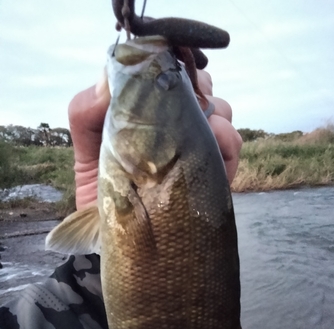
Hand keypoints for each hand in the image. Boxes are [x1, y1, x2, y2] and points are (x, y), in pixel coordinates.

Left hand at [69, 69, 240, 208]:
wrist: (124, 243)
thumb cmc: (105, 197)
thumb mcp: (86, 155)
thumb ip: (86, 115)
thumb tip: (108, 79)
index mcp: (146, 114)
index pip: (167, 75)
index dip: (174, 66)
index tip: (173, 74)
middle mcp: (174, 127)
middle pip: (202, 87)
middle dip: (201, 91)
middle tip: (192, 108)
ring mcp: (196, 148)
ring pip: (223, 112)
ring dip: (217, 120)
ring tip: (206, 137)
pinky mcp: (212, 173)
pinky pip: (232, 148)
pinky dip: (228, 148)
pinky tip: (215, 158)